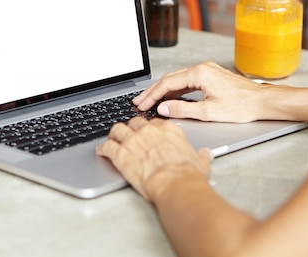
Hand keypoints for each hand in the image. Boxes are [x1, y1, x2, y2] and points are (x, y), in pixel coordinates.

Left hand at [96, 117, 212, 201]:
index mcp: (168, 130)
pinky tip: (101, 151)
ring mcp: (133, 140)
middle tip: (129, 134)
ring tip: (112, 138)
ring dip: (114, 134)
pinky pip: (107, 146)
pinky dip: (102, 148)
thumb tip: (205, 154)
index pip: (155, 123)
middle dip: (131, 128)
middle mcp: (149, 131)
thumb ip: (201, 155)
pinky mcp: (121, 154)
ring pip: (118, 129)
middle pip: (135, 122)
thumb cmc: (188, 175)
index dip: (150, 128)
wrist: (176, 185)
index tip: (148, 133)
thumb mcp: (200, 162)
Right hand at [134, 62, 269, 122]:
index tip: (142, 104)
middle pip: (169, 79)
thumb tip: (163, 108)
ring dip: (162, 90)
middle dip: (152, 91)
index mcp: (199, 74)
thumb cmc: (242, 106)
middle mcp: (201, 68)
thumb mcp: (209, 112)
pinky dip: (174, 89)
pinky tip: (169, 98)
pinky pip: (186, 80)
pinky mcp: (210, 75)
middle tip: (139, 102)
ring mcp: (206, 70)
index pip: (167, 84)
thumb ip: (183, 110)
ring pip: (177, 79)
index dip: (152, 95)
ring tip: (150, 101)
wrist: (262, 101)